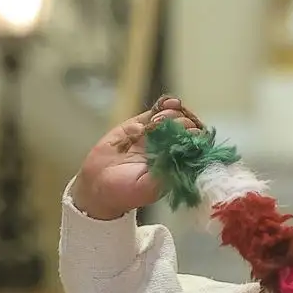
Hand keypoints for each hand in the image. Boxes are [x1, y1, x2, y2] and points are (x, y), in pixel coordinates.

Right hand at [72, 96, 202, 221]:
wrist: (98, 183)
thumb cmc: (126, 191)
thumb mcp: (148, 187)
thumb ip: (166, 173)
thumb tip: (183, 157)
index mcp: (178, 163)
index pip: (195, 145)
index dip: (195, 137)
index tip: (189, 135)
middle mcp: (170, 147)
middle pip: (185, 128)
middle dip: (182, 124)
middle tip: (171, 129)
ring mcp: (155, 134)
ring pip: (173, 116)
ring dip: (172, 114)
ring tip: (162, 119)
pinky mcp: (139, 124)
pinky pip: (156, 110)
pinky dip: (165, 104)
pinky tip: (170, 102)